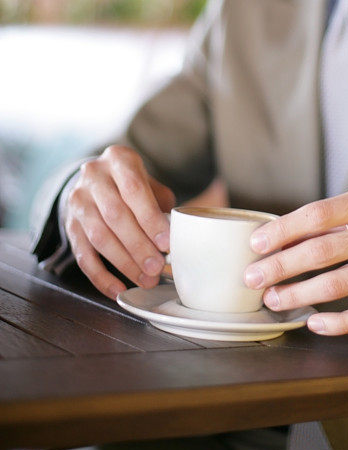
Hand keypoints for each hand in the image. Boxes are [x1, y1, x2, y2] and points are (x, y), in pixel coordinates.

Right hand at [62, 145, 173, 298]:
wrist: (96, 179)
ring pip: (99, 236)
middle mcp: (93, 177)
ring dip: (124, 262)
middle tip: (157, 267)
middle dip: (138, 245)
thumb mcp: (149, 182)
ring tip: (145, 280)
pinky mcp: (70, 226)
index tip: (166, 243)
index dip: (150, 218)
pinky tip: (119, 289)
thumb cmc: (132, 184)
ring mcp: (78, 202)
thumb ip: (162, 204)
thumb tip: (175, 236)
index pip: (134, 190)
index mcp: (118, 160)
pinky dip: (101, 277)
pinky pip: (83, 256)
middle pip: (115, 215)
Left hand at [244, 187, 347, 335]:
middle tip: (252, 277)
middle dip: (280, 266)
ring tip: (273, 300)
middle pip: (320, 252)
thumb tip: (284, 232)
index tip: (257, 243)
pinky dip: (336, 322)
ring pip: (336, 285)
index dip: (282, 230)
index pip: (317, 215)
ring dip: (298, 295)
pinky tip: (314, 323)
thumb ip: (336, 218)